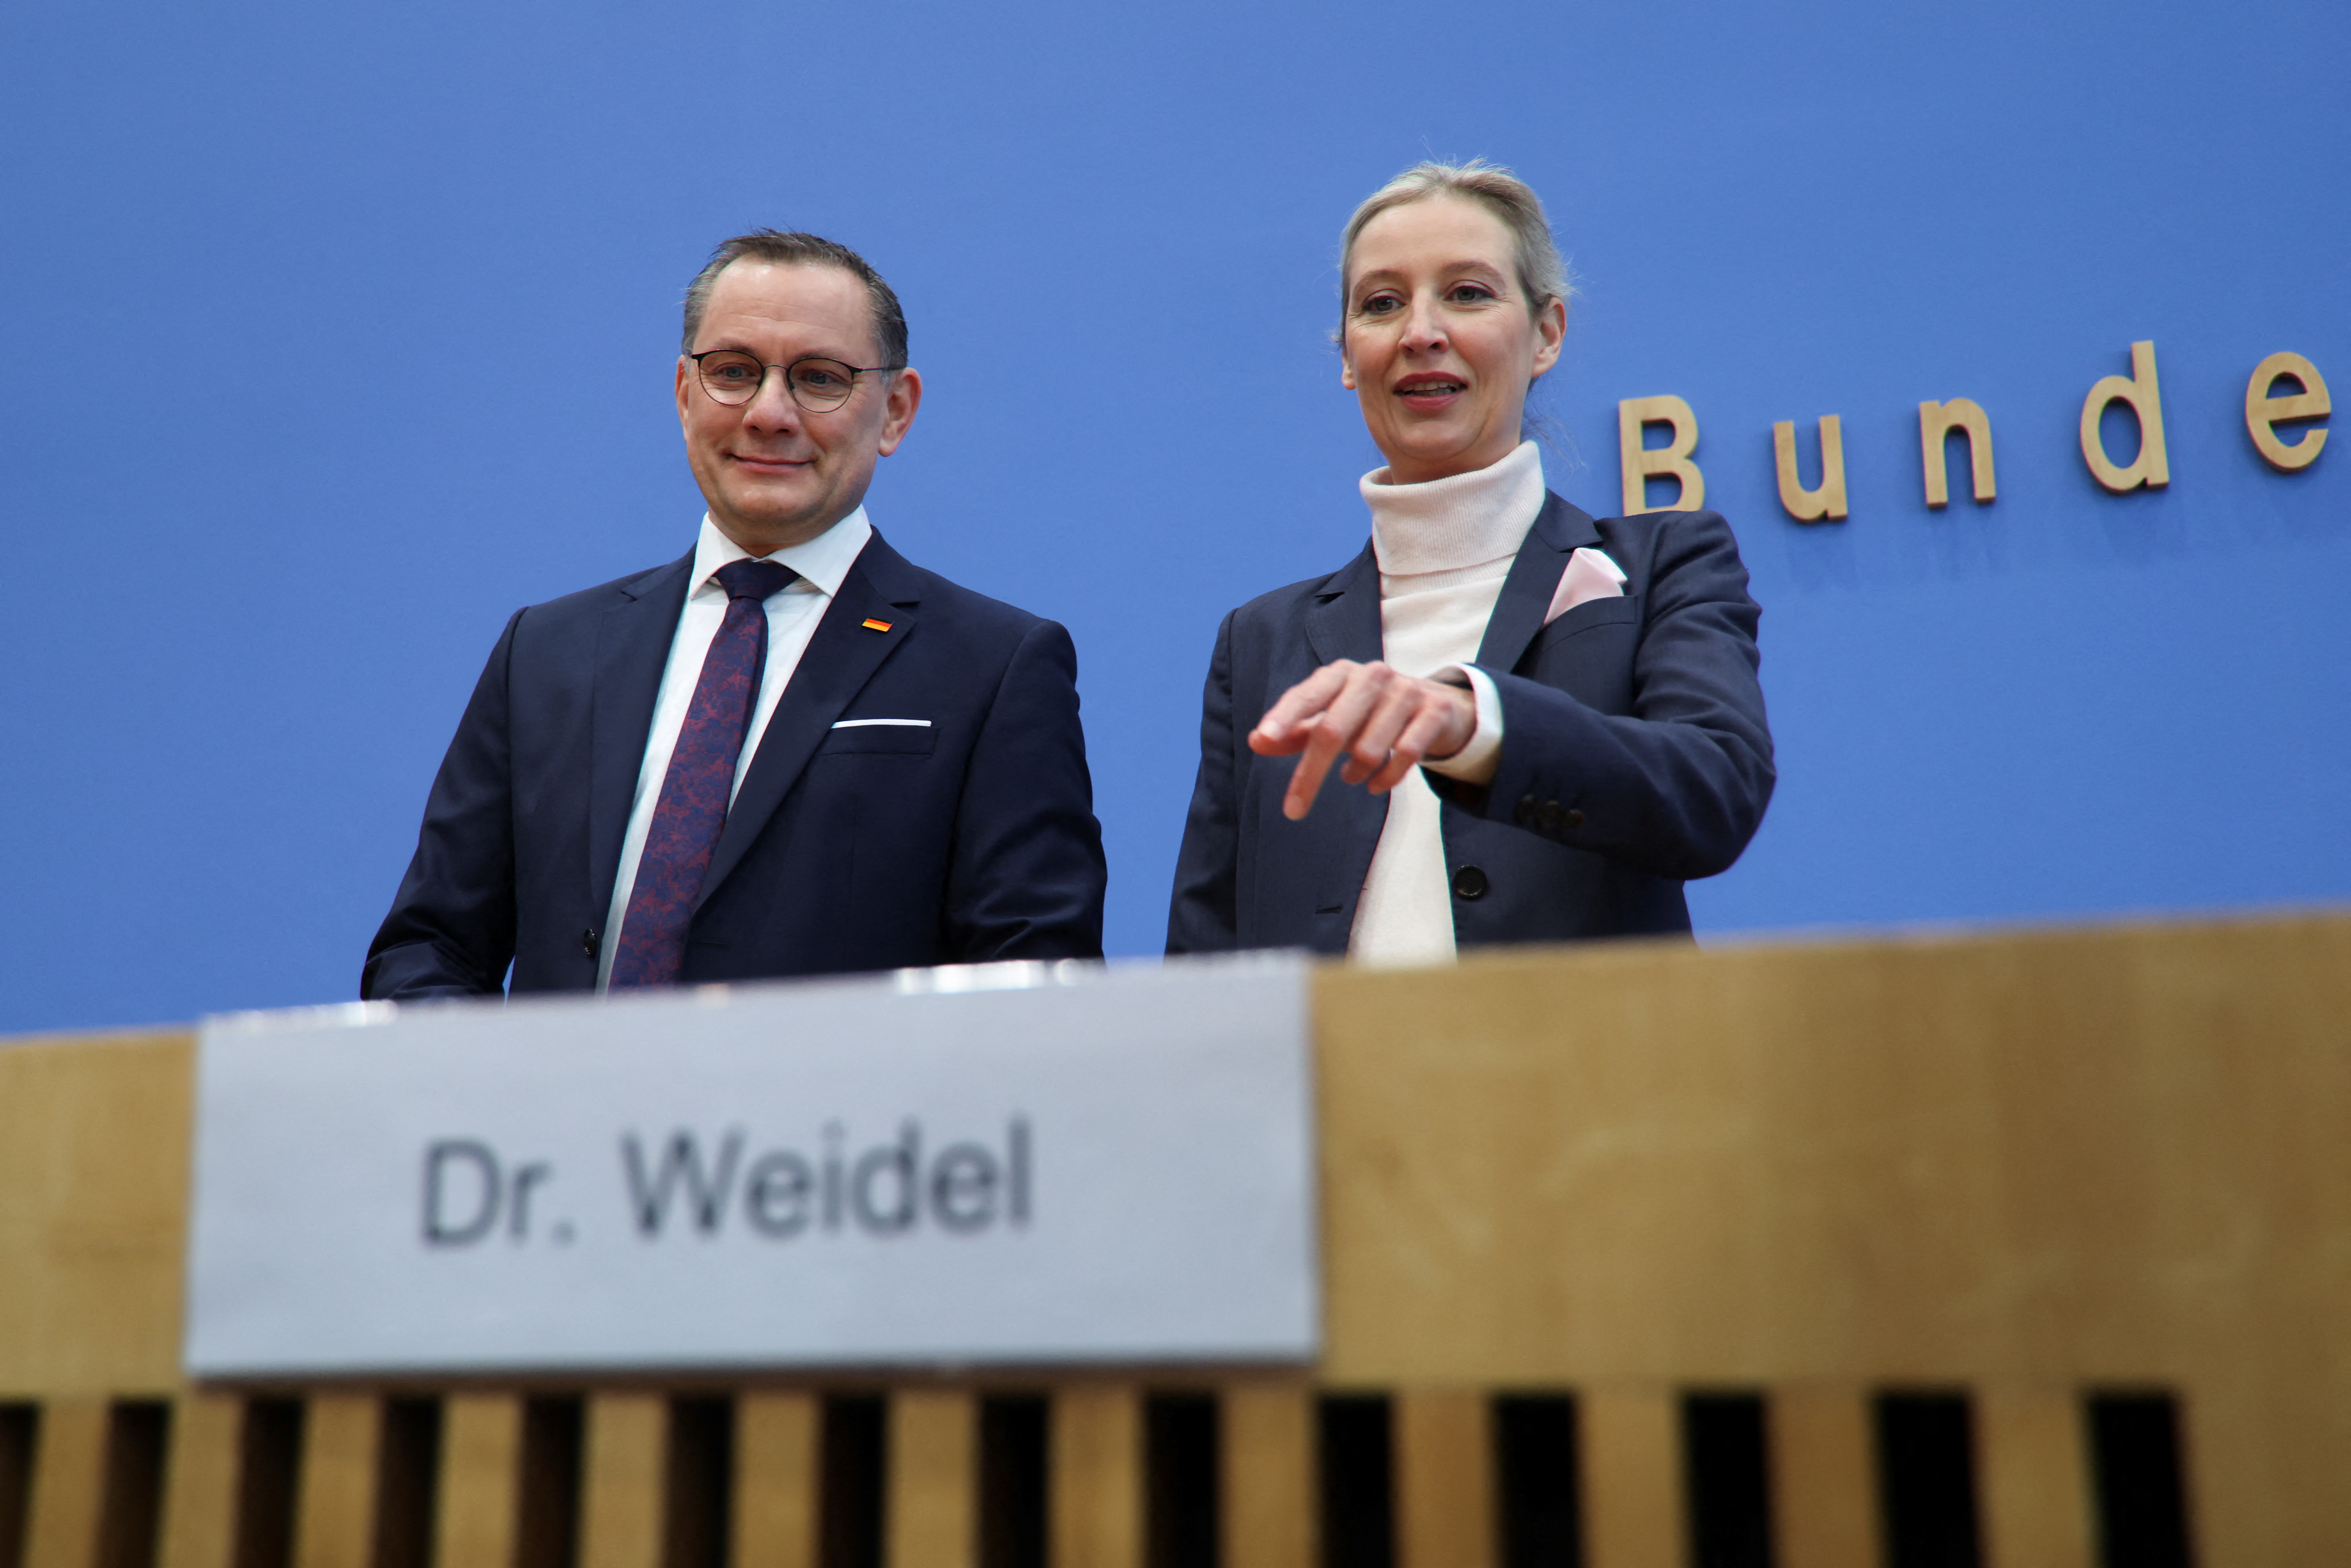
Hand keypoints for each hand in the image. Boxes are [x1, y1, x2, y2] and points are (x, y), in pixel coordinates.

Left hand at [1249, 660, 1475, 820]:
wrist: (1435, 707)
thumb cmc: (1369, 714)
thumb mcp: (1331, 718)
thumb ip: (1295, 732)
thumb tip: (1256, 741)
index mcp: (1340, 674)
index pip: (1306, 696)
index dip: (1284, 717)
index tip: (1263, 739)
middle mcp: (1372, 676)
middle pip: (1332, 730)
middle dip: (1310, 775)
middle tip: (1293, 810)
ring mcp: (1406, 692)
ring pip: (1369, 749)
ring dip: (1355, 773)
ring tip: (1351, 775)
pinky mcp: (1434, 711)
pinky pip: (1405, 755)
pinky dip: (1385, 778)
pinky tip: (1375, 784)